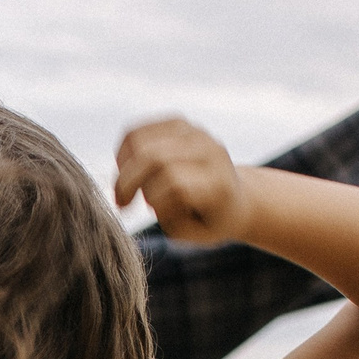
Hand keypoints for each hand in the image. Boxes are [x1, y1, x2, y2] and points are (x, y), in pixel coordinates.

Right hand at [114, 117, 253, 244]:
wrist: (237, 197)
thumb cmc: (211, 221)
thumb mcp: (195, 235)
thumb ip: (170, 219)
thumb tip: (143, 193)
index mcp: (218, 182)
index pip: (175, 184)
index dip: (154, 201)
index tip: (151, 213)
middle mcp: (209, 151)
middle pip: (155, 157)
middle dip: (128, 182)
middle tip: (121, 203)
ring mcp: (194, 132)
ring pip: (140, 140)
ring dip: (124, 166)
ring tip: (126, 187)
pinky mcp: (179, 123)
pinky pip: (138, 131)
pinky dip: (124, 151)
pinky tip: (127, 170)